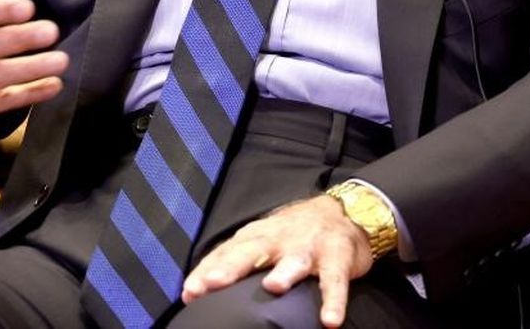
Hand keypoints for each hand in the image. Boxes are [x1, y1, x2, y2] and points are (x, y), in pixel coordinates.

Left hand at [181, 194, 373, 327]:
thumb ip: (229, 262)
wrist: (339, 212)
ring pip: (294, 260)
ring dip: (284, 272)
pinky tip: (330, 321)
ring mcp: (307, 247)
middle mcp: (278, 239)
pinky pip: (334, 280)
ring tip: (273, 287)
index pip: (226, 252)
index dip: (207, 270)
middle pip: (252, 251)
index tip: (190, 291)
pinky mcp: (336, 257)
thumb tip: (190, 292)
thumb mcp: (259, 241)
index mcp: (255, 236)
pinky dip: (333, 300)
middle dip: (232, 266)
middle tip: (214, 282)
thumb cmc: (290, 234)